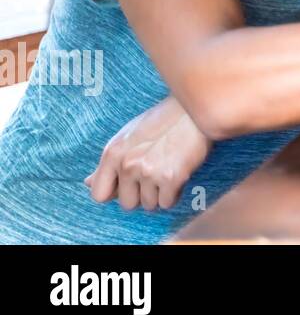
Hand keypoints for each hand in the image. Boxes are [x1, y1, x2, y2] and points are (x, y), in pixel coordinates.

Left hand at [84, 95, 210, 210]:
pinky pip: (168, 203)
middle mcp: (127, 164)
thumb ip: (109, 162)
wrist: (196, 110)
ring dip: (160, 194)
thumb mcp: (129, 136)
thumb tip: (88, 182)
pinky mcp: (172, 178)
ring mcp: (149, 172)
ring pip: (149, 205)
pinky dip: (175, 194)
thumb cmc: (163, 119)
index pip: (99, 194)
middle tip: (154, 175)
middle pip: (127, 204)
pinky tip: (179, 175)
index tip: (128, 185)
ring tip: (168, 171)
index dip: (115, 193)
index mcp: (113, 153)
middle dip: (141, 194)